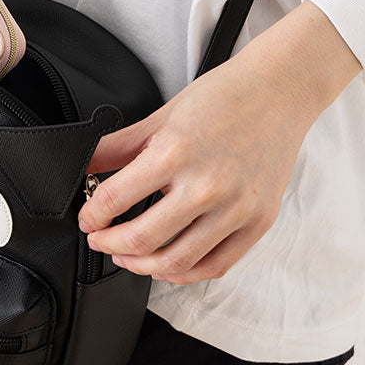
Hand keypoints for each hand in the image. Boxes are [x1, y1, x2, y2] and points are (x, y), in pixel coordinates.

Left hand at [76, 0, 362, 284]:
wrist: (280, 90)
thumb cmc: (223, 97)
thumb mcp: (161, 116)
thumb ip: (118, 146)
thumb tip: (84, 166)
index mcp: (176, 153)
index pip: (115, 199)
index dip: (91, 215)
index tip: (87, 219)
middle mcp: (206, 185)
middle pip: (142, 238)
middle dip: (109, 244)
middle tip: (99, 239)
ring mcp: (236, 208)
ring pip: (177, 262)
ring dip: (141, 266)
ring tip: (126, 256)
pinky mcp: (258, 222)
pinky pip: (215, 266)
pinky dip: (184, 274)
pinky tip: (166, 265)